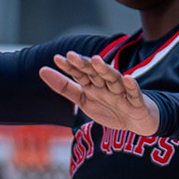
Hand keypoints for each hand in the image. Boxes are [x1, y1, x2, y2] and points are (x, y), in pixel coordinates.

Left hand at [40, 51, 160, 134]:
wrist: (138, 123)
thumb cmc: (110, 108)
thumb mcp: (84, 99)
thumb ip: (64, 87)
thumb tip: (41, 70)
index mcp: (94, 86)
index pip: (80, 74)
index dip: (69, 68)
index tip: (57, 58)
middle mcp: (107, 86)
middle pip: (95, 73)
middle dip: (85, 65)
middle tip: (72, 55)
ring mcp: (122, 93)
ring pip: (113, 79)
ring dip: (105, 70)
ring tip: (97, 60)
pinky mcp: (137, 102)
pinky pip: (134, 93)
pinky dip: (131, 86)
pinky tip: (127, 78)